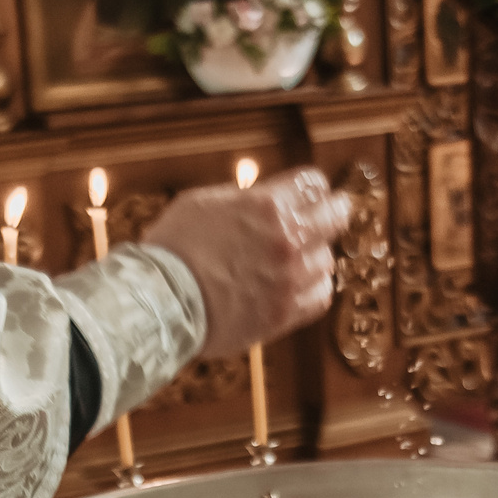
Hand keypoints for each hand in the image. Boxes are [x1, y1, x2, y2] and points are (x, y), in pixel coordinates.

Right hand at [142, 167, 352, 358]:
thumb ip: (243, 198)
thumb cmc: (173, 248)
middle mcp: (287, 240)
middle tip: (332, 214)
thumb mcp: (203, 202)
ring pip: (328, 259)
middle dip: (333, 211)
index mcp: (268, 206)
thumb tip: (262, 198)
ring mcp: (289, 279)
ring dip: (316, 255)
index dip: (313, 186)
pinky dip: (316, 288)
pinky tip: (302, 284)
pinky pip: (320, 296)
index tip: (312, 191)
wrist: (161, 300)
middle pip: (336, 216)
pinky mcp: (284, 313)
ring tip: (301, 257)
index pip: (313, 183)